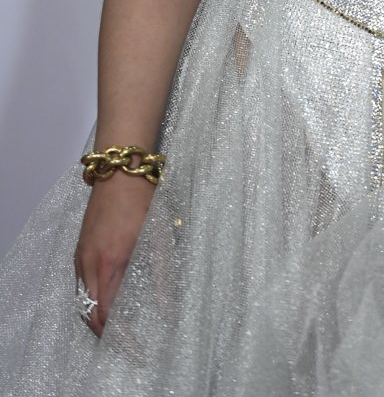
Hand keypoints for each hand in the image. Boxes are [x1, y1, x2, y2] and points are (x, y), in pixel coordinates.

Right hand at [74, 172, 155, 336]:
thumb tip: (168, 306)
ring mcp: (80, 256)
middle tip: (125, 344)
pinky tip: (106, 302)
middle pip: (89, 313)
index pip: (106, 313)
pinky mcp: (80, 249)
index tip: (134, 347)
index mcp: (109, 263)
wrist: (119, 172)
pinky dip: (90, 302)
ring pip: (82, 301)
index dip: (119, 335)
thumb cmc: (143, 203)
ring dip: (96, 319)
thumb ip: (162, 275)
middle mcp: (88, 264)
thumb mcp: (158, 238)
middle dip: (105, 333)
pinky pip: (80, 286)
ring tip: (117, 329)